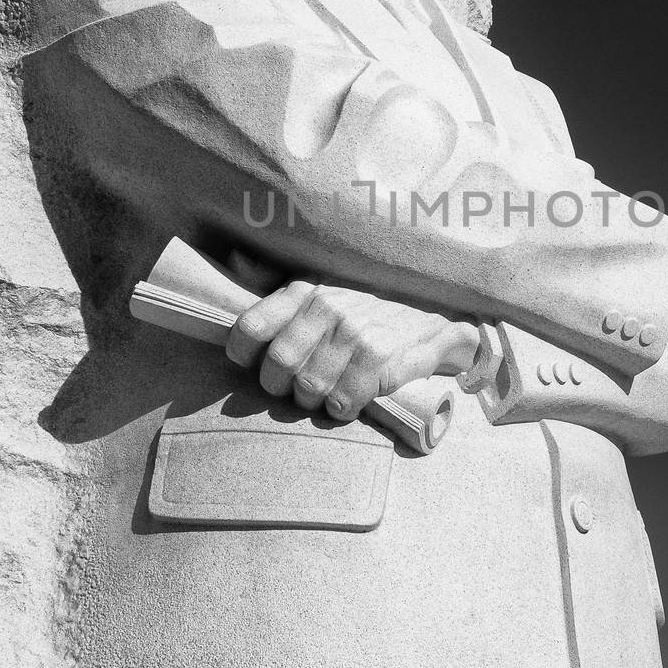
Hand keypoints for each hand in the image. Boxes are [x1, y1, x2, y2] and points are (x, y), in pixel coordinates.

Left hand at [225, 275, 479, 420]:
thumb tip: (232, 257)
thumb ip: (278, 284)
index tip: (252, 361)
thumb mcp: (325, 283)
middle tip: (290, 386)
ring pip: (307, 387)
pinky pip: (341, 402)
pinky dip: (338, 410)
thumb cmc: (368, 305)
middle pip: (278, 365)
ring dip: (309, 400)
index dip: (243, 352)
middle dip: (278, 386)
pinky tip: (345, 401)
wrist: (435, 315)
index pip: (252, 325)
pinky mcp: (378, 361)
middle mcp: (328, 308)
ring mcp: (354, 335)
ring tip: (320, 393)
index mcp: (306, 290)